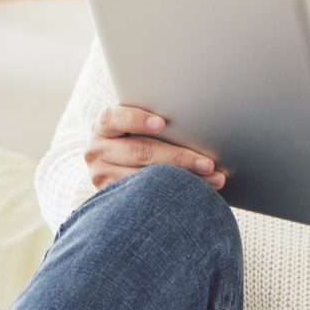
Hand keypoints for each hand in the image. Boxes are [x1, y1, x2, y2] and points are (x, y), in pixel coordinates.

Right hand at [84, 105, 225, 190]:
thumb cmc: (134, 135)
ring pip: (146, 179)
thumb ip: (152, 119)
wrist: (111, 163)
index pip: (116, 118)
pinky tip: (194, 195)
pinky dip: (172, 195)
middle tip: (209, 163)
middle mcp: (97, 150)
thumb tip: (191, 112)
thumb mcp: (133, 123)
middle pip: (140, 151)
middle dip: (179, 157)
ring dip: (184, 180)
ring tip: (213, 180)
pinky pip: (144, 198)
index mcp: (103, 125)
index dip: (138, 120)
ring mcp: (101, 176)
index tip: (162, 124)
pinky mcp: (111, 197)